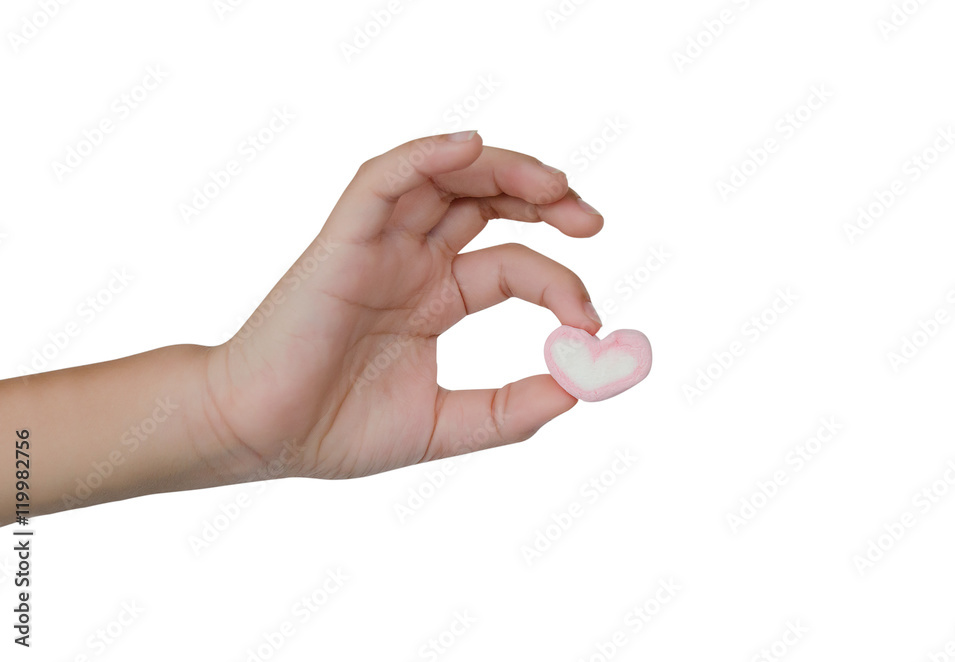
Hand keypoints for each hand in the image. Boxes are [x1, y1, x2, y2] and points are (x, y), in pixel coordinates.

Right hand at [203, 131, 604, 480]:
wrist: (259, 437)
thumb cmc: (335, 430)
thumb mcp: (446, 424)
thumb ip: (511, 410)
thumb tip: (579, 390)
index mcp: (435, 297)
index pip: (513, 266)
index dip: (561, 285)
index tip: (592, 324)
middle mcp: (411, 260)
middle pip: (487, 201)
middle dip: (544, 198)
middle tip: (591, 220)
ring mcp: (378, 245)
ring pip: (445, 177)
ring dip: (504, 168)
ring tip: (556, 185)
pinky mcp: (342, 240)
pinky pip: (383, 180)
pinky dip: (424, 156)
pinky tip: (468, 147)